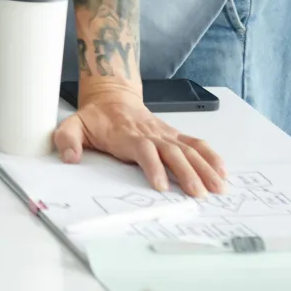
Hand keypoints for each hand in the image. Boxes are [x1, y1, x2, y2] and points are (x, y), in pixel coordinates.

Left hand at [54, 84, 227, 195]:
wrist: (112, 97)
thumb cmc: (95, 117)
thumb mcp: (73, 125)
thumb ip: (67, 139)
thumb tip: (69, 156)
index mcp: (127, 135)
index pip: (144, 150)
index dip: (153, 167)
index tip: (161, 185)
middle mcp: (150, 134)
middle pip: (172, 152)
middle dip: (187, 173)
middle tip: (197, 193)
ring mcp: (165, 134)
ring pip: (189, 150)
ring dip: (205, 167)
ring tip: (218, 188)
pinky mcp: (174, 135)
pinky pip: (196, 144)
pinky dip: (211, 156)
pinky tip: (223, 171)